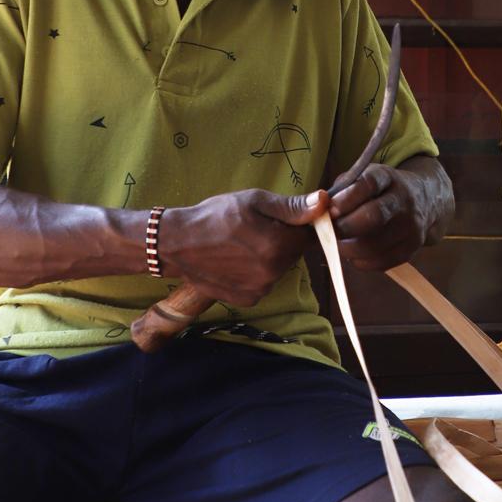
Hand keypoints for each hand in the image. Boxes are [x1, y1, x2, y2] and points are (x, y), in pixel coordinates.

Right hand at [157, 188, 325, 305]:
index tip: (278, 218)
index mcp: (278, 246)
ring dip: (269, 257)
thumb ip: (292, 207)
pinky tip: (235, 260)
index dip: (297, 224)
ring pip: (278, 268)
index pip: (308, 235)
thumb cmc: (214, 216)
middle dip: (281, 240)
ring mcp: (260, 289)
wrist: (176, 243)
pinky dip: (255, 272)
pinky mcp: (248, 299)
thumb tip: (325, 203)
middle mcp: (273, 273)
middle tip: (254, 228)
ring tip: (241, 243)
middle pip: (293, 253)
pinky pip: (263, 282)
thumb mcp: (254, 201)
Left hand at [327, 162, 431, 272]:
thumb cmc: (380, 191)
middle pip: (374, 216)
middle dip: (345, 227)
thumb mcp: (363, 178)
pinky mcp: (412, 249)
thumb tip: (318, 207)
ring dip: (349, 248)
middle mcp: (403, 200)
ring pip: (375, 245)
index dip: (346, 199)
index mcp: (388, 177)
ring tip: (337, 244)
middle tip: (329, 232)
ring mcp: (411, 226)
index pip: (368, 184)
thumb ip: (341, 190)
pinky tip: (353, 254)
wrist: (423, 201)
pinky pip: (381, 262)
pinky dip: (361, 261)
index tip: (329, 210)